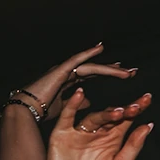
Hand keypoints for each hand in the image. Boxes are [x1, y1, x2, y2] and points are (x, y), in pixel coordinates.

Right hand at [22, 43, 137, 119]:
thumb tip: (88, 102)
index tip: (125, 74)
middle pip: (96, 69)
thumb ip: (77, 102)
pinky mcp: (59, 70)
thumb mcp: (66, 107)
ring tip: (127, 72)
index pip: (93, 74)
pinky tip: (100, 48)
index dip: (108, 73)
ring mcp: (64, 70)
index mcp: (69, 81)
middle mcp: (68, 73)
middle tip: (132, 72)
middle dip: (114, 70)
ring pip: (91, 66)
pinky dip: (88, 53)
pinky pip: (76, 59)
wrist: (26, 111)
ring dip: (109, 69)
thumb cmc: (42, 110)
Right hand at [44, 88, 153, 159]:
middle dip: (124, 110)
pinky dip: (72, 105)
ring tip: (118, 112)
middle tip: (136, 107)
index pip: (126, 120)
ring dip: (106, 113)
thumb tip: (149, 126)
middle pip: (111, 116)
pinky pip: (67, 116)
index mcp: (112, 139)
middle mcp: (97, 133)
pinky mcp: (63, 134)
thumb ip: (133, 145)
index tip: (147, 99)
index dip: (136, 109)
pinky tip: (80, 95)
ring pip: (94, 117)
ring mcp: (80, 132)